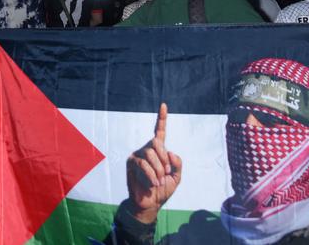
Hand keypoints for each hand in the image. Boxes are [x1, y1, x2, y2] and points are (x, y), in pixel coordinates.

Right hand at [126, 103, 181, 224]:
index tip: (164, 105)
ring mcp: (138, 154)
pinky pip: (142, 163)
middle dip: (164, 159)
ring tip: (159, 182)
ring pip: (150, 154)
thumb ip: (177, 164)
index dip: (162, 118)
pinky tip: (153, 183)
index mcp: (159, 151)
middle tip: (166, 173)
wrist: (151, 203)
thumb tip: (170, 152)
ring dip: (158, 170)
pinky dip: (151, 175)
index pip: (159, 131)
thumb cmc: (163, 190)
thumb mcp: (176, 177)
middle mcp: (147, 149)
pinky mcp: (131, 162)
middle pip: (156, 142)